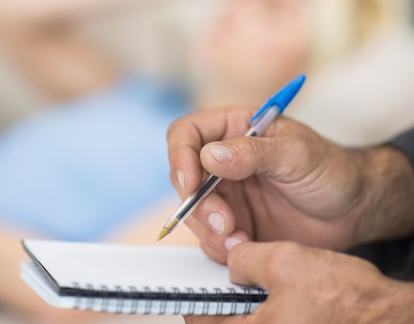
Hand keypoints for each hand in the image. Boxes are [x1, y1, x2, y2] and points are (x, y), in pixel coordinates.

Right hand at [167, 108, 366, 262]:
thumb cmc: (330, 168)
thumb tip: (209, 155)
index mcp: (235, 128)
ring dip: (209, 230)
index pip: (187, 133)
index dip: (180, 156)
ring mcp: (228, 192)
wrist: (353, 208)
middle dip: (198, 204)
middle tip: (225, 223)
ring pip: (193, 211)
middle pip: (184, 177)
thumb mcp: (296, 154)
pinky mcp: (235, 223)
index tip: (190, 184)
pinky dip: (221, 246)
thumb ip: (253, 152)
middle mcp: (224, 159)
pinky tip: (246, 247)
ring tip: (240, 240)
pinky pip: (211, 237)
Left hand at [185, 241, 413, 323]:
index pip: (200, 322)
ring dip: (246, 305)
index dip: (194, 295)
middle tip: (231, 275)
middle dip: (224, 300)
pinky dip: (265, 311)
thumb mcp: (283, 261)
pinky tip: (278, 292)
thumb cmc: (341, 296)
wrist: (385, 315)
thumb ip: (244, 260)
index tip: (193, 279)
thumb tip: (230, 262)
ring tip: (260, 280)